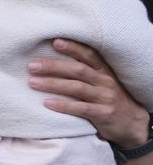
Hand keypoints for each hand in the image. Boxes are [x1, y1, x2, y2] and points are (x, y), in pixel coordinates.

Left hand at [30, 39, 150, 147]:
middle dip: (54, 66)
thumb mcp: (101, 82)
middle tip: (32, 65)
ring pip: (77, 88)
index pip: (89, 55)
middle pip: (78, 70)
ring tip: (32, 82)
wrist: (132, 123)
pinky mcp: (103, 114)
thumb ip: (84, 73)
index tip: (55, 41)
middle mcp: (105, 81)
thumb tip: (52, 62)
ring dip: (53, 84)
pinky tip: (47, 103)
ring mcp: (105, 97)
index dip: (73, 48)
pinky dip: (64, 105)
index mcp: (104, 71)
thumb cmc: (108, 99)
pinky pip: (81, 108)